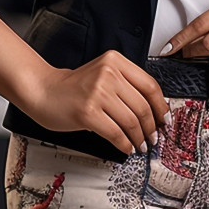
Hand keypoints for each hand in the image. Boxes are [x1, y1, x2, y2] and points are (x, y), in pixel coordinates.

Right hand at [28, 50, 170, 156]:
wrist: (44, 90)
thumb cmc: (75, 86)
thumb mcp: (104, 73)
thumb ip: (126, 84)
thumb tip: (154, 109)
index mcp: (116, 60)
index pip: (150, 84)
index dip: (161, 106)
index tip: (165, 119)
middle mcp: (108, 73)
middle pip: (143, 105)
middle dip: (152, 126)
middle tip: (154, 137)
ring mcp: (98, 92)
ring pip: (131, 121)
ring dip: (139, 138)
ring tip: (141, 145)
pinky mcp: (88, 112)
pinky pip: (115, 133)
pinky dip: (125, 144)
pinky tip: (126, 148)